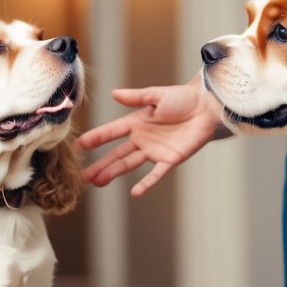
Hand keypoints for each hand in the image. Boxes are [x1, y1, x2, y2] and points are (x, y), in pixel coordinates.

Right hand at [79, 77, 225, 196]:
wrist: (206, 107)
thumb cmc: (182, 98)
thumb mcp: (156, 95)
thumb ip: (135, 97)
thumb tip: (114, 94)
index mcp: (136, 122)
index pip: (112, 132)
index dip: (97, 138)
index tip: (80, 145)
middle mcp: (142, 139)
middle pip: (116, 154)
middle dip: (100, 164)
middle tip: (83, 175)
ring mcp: (154, 151)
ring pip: (129, 164)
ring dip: (114, 173)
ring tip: (98, 182)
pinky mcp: (170, 159)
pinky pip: (156, 174)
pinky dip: (146, 183)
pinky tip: (134, 192)